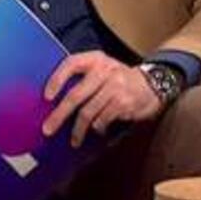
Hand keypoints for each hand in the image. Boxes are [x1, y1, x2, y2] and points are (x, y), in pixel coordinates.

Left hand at [41, 51, 162, 147]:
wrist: (153, 84)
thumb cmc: (118, 78)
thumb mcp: (102, 68)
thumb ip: (82, 77)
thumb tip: (54, 99)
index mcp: (95, 59)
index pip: (71, 64)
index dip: (56, 79)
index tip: (46, 96)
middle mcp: (104, 71)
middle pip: (75, 95)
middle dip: (59, 115)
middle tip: (48, 129)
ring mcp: (115, 87)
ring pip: (88, 112)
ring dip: (78, 129)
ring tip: (74, 139)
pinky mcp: (124, 103)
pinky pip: (102, 119)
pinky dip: (97, 127)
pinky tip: (97, 130)